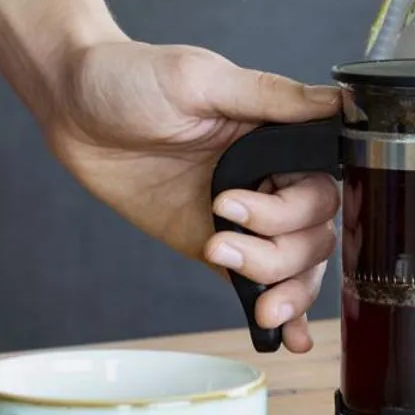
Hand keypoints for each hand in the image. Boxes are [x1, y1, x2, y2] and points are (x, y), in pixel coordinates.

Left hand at [41, 37, 341, 352]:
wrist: (73, 106)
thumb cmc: (135, 79)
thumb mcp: (204, 79)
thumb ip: (273, 99)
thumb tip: (341, 100)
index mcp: (280, 137)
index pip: (327, 187)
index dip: (301, 209)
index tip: (257, 205)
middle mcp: (271, 177)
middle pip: (315, 234)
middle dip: (278, 246)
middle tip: (222, 228)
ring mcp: (243, 216)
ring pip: (295, 265)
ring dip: (275, 279)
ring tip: (221, 256)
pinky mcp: (212, 241)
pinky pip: (256, 282)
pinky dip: (281, 313)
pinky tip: (288, 336)